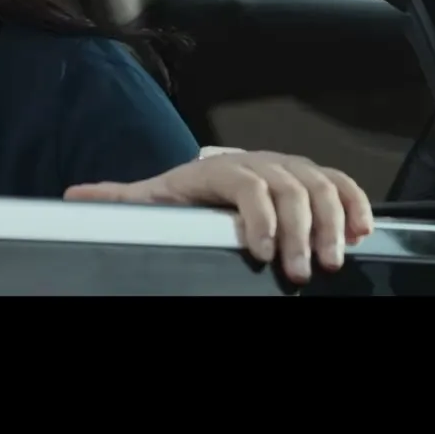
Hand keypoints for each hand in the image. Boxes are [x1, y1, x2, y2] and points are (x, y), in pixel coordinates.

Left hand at [65, 150, 374, 282]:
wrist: (208, 179)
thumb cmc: (181, 197)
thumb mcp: (149, 199)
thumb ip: (117, 201)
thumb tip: (72, 197)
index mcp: (219, 169)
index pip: (247, 183)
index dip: (258, 215)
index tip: (261, 250)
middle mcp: (260, 162)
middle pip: (290, 188)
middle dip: (300, 232)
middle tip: (300, 273)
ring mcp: (290, 168)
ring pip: (321, 187)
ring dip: (332, 224)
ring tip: (331, 262)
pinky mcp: (313, 177)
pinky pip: (341, 185)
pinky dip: (356, 205)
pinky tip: (361, 233)